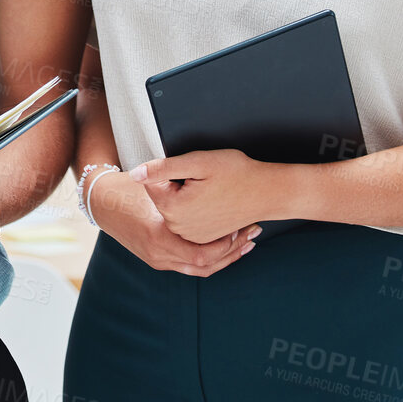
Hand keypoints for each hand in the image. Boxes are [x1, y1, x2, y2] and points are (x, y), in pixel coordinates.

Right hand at [92, 169, 256, 276]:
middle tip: (252, 236)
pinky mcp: (158, 259)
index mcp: (159, 238)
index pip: (202, 255)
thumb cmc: (126, 190)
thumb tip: (201, 180)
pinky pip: (190, 266)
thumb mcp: (150, 186)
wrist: (102, 203)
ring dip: (224, 258)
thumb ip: (170, 183)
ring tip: (246, 244)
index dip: (226, 245)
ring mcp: (158, 260)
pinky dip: (210, 258)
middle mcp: (159, 256)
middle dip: (232, 253)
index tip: (241, 228)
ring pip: (199, 270)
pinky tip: (224, 247)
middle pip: (206, 266)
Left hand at [129, 148, 271, 244]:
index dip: (167, 170)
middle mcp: (178, 228)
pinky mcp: (203, 238)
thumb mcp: (198, 163)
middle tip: (200, 179)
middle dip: (173, 184)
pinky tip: (210, 201)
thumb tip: (135, 174)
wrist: (267, 193)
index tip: (187, 169)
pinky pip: (188, 220)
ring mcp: (191, 236)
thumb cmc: (237, 173)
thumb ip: (163, 168)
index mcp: (173, 208)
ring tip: (207, 189)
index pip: (151, 182)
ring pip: (174, 209)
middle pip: (161, 197)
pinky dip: (194, 208)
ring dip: (182, 197)